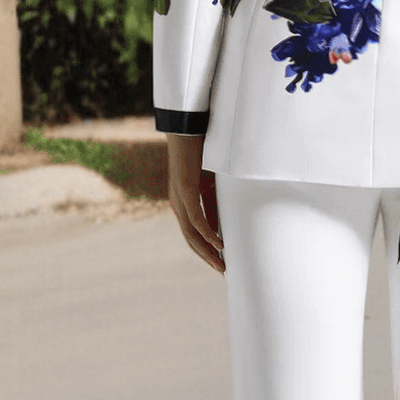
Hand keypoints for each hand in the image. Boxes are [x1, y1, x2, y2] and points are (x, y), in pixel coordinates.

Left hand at [167, 134, 223, 273]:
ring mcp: (179, 199)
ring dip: (207, 250)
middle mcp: (177, 204)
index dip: (206, 249)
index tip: (220, 261)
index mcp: (183, 202)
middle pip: (190, 239)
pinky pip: (196, 219)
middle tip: (222, 270)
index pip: (193, 233)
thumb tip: (221, 223)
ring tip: (221, 264)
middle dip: (206, 256)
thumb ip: (213, 203)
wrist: (187, 128)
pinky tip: (218, 243)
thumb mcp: (210, 183)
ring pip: (191, 233)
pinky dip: (207, 233)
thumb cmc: (200, 152)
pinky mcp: (185, 191)